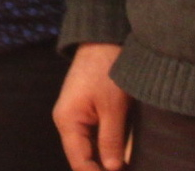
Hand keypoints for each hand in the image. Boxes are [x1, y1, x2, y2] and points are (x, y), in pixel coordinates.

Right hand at [53, 43, 130, 170]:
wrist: (105, 36)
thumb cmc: (107, 68)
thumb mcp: (113, 107)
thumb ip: (111, 141)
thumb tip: (112, 170)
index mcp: (68, 121)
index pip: (80, 163)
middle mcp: (67, 120)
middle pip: (84, 157)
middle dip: (103, 168)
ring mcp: (76, 114)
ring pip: (91, 146)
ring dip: (107, 157)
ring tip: (127, 166)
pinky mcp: (87, 107)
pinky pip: (95, 134)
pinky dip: (107, 143)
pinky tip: (123, 152)